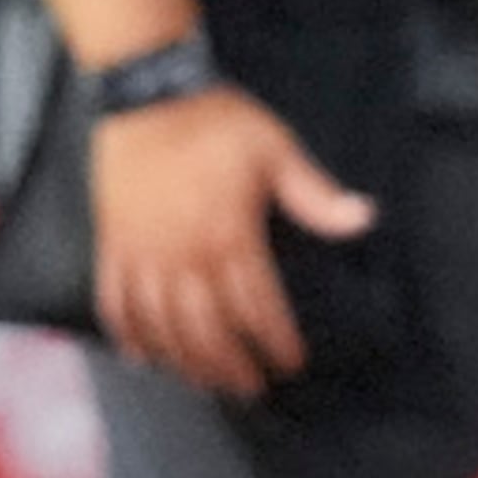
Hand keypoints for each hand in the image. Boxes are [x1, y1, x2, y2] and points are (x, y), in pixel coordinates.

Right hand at [90, 82, 377, 398]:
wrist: (147, 91)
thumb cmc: (215, 120)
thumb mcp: (275, 149)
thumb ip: (316, 193)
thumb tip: (364, 217)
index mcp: (228, 235)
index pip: (257, 307)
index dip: (276, 341)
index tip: (291, 362)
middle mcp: (184, 255)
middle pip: (208, 332)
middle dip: (232, 366)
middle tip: (251, 386)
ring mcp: (143, 254)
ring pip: (162, 328)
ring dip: (185, 363)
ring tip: (207, 383)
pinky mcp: (113, 246)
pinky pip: (115, 303)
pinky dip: (127, 336)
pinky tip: (143, 358)